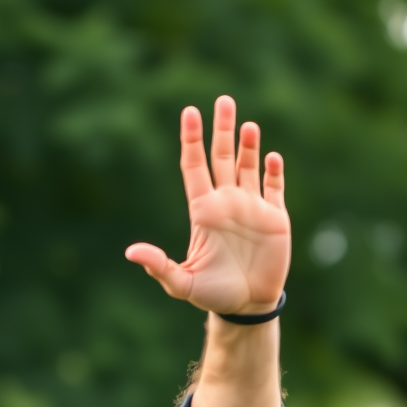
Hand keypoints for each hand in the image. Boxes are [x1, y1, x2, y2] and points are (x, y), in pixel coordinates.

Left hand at [125, 96, 290, 316]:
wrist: (245, 306)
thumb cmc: (212, 294)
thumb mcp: (181, 283)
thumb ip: (159, 266)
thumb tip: (131, 253)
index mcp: (203, 211)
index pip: (194, 167)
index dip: (191, 140)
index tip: (189, 112)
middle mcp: (226, 203)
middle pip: (222, 157)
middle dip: (221, 129)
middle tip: (222, 100)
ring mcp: (251, 208)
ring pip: (248, 166)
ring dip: (248, 145)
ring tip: (246, 124)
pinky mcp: (275, 218)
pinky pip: (274, 188)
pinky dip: (274, 173)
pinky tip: (271, 158)